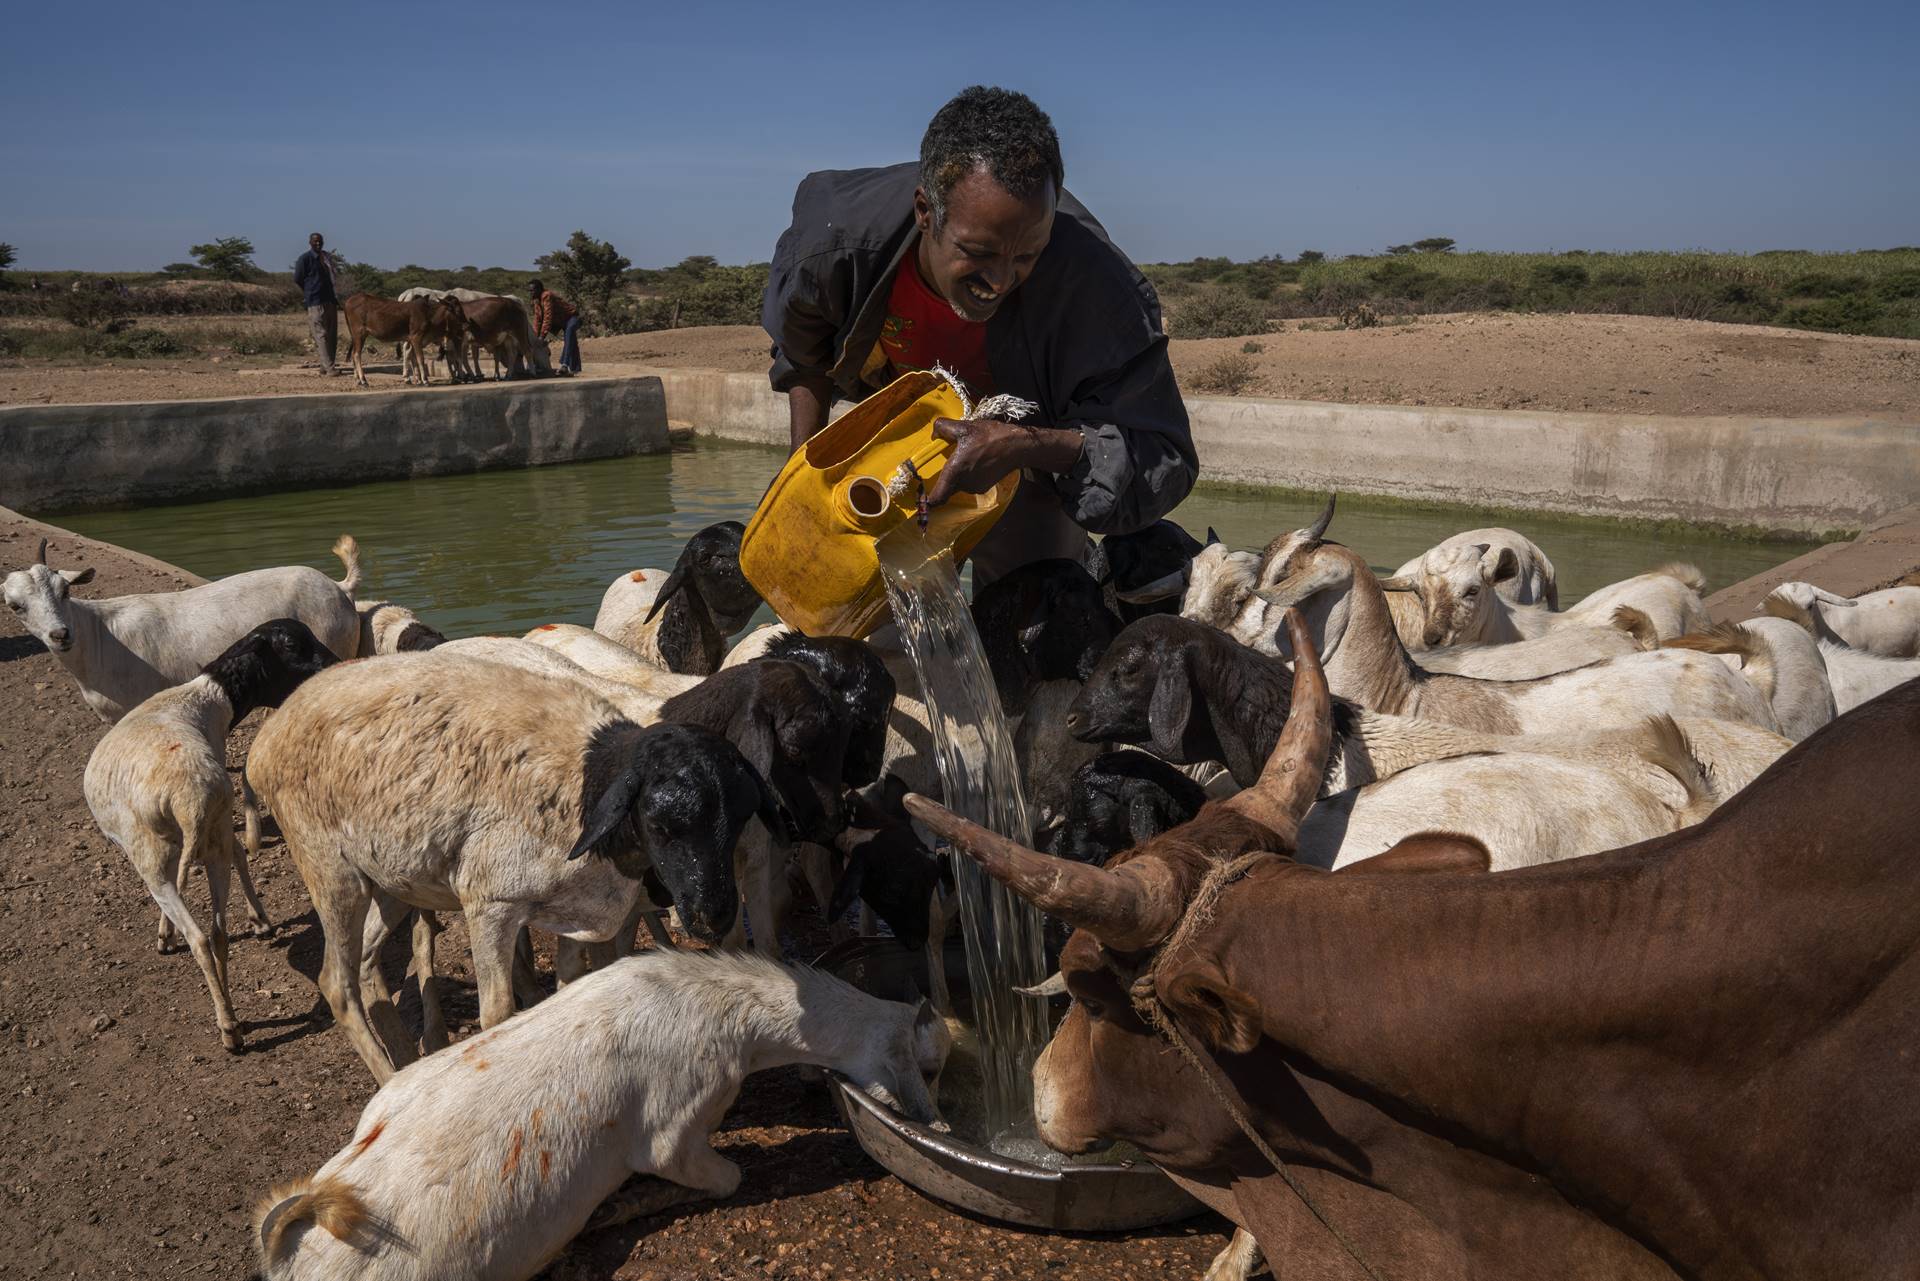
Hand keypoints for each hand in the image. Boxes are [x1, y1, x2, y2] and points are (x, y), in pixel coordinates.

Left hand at [924, 418, 1082, 506]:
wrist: (1017, 446)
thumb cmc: (990, 437)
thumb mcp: (964, 427)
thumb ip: (943, 428)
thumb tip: (934, 432)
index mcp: (954, 473)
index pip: (936, 498)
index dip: (926, 502)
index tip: (920, 499)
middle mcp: (963, 484)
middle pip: (947, 487)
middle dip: (945, 477)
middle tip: (948, 460)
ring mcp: (975, 487)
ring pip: (959, 483)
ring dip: (959, 472)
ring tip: (967, 454)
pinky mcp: (985, 486)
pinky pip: (970, 481)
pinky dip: (969, 472)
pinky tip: (977, 458)